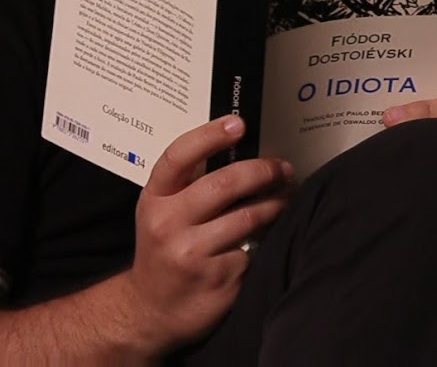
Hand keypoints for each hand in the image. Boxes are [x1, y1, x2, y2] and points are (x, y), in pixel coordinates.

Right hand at [121, 115, 293, 350]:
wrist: (151, 311)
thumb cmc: (162, 250)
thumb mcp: (159, 211)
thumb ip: (186, 183)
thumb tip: (237, 147)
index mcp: (154, 200)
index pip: (178, 157)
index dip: (209, 136)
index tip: (238, 123)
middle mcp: (168, 225)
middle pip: (225, 184)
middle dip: (263, 171)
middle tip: (283, 169)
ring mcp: (193, 256)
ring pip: (249, 218)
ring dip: (276, 204)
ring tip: (285, 198)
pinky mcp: (219, 281)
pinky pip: (255, 251)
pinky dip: (267, 242)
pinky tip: (271, 239)